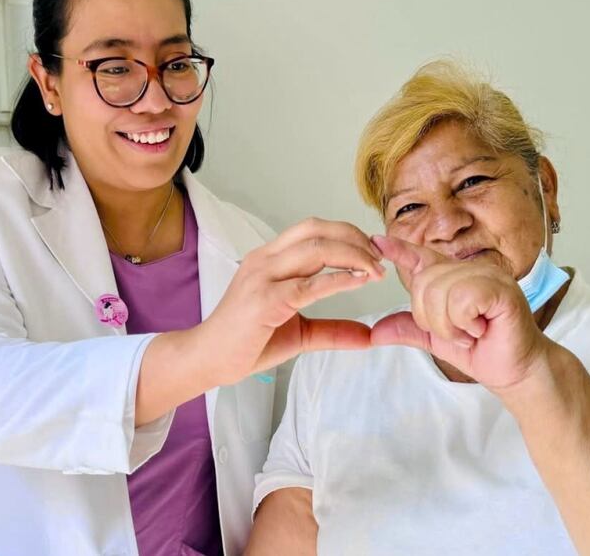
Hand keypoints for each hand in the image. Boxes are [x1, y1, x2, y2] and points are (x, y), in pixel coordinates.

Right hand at [199, 218, 385, 385]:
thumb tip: (368, 336)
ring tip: (376, 269)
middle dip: (355, 238)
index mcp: (270, 258)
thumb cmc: (247, 343)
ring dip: (353, 255)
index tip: (373, 252)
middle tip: (381, 257)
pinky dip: (339, 279)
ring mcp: (263, 277)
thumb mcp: (299, 333)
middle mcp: (265, 259)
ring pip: (316, 249)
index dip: (347, 234)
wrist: (209, 360)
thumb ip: (332, 330)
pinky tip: (360, 281)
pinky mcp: (265, 301)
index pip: (313, 230)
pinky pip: (308, 285)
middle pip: (317, 230)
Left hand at [369, 235, 550, 392]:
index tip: (376, 242)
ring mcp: (488, 275)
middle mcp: (470, 269)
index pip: (420, 257)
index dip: (398, 250)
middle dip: (431, 318)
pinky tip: (480, 328)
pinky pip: (462, 299)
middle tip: (457, 332)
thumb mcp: (436, 340)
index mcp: (453, 277)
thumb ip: (408, 329)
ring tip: (470, 331)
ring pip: (440, 291)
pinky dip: (464, 322)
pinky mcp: (501, 288)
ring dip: (449, 325)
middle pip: (422, 282)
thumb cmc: (482, 350)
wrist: (515, 371)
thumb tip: (375, 331)